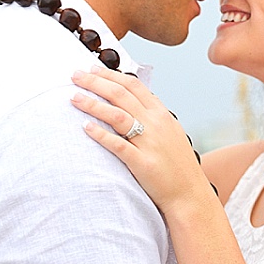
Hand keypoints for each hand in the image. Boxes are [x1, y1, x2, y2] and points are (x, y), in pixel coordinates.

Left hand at [71, 67, 214, 214]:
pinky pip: (118, 145)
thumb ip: (152, 115)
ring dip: (93, 104)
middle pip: (121, 95)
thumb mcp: (170, 131)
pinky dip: (101, 134)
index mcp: (162, 114)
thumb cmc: (177, 164)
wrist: (190, 193)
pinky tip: (85, 127)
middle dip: (95, 82)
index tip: (92, 69)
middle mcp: (156, 124)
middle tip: (75, 76)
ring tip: (74, 98)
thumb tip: (132, 100)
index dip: (111, 75)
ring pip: (117, 115)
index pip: (134, 85)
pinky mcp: (142, 163)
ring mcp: (149, 143)